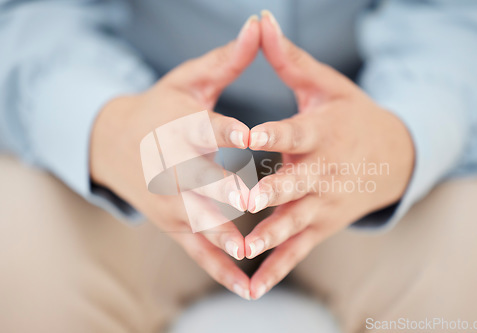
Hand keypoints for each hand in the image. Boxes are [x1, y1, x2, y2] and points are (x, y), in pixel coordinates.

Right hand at [89, 16, 259, 299]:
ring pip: (200, 220)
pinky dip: (220, 269)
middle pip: (203, 180)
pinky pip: (199, 251)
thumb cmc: (162, 108)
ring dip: (223, 234)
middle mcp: (175, 168)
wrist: (116, 142)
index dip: (230, 131)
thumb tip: (260, 23)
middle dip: (227, 190)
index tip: (252, 136)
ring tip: (248, 250)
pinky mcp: (175, 225)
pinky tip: (246, 287)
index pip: (209, 130)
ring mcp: (173, 201)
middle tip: (256, 197)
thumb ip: (229, 59)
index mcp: (182, 128)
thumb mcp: (191, 81)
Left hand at [244, 11, 414, 298]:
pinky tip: (254, 287)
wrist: (391, 157)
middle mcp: (323, 171)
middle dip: (270, 190)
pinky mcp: (321, 225)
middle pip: (294, 182)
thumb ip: (289, 60)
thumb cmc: (351, 117)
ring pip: (295, 221)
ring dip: (271, 235)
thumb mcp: (326, 86)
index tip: (245, 135)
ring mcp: (323, 202)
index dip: (270, 134)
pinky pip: (297, 250)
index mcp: (322, 133)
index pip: (293, 132)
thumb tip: (261, 21)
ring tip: (245, 249)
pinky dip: (277, 268)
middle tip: (244, 197)